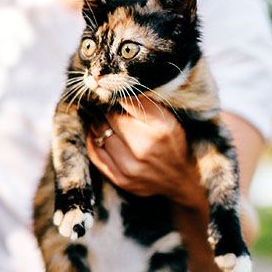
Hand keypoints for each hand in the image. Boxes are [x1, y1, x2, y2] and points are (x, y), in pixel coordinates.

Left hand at [86, 96, 204, 208]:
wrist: (179, 178)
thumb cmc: (171, 143)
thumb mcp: (167, 119)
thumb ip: (144, 104)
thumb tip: (116, 91)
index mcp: (158, 130)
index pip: (124, 103)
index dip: (114, 97)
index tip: (110, 93)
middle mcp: (144, 150)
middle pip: (109, 120)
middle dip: (105, 111)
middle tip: (104, 107)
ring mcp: (130, 168)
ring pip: (99, 135)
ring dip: (97, 125)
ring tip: (101, 120)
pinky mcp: (120, 180)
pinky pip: (95, 154)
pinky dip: (93, 141)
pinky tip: (96, 134)